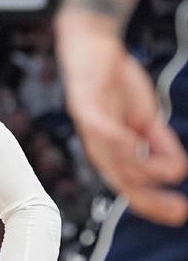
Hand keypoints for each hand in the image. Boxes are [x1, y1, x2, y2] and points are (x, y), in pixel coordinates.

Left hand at [56, 11, 187, 225]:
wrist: (94, 47)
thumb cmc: (115, 84)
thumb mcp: (145, 117)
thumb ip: (159, 142)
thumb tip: (178, 169)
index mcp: (112, 151)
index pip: (130, 186)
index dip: (153, 203)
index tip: (179, 213)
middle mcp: (98, 144)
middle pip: (120, 181)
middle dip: (149, 199)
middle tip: (178, 209)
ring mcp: (89, 125)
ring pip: (113, 158)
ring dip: (143, 168)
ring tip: (170, 172)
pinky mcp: (83, 104)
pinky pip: (97, 126)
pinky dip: (115, 139)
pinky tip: (134, 146)